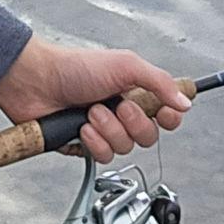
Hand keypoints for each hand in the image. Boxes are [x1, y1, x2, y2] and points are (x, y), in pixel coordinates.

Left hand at [0, 34, 189, 162]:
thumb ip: (160, 82)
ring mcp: (104, 130)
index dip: (169, 117)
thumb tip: (185, 102)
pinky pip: (102, 158)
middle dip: (132, 123)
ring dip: (108, 131)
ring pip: (124, 149)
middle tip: (115, 106)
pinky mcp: (85, 146)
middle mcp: (122, 112)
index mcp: (135, 91)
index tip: (163, 113)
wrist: (37, 82)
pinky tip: (81, 128)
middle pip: (148, 136)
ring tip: (90, 113)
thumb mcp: (125, 65)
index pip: (166, 113)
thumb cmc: (76, 67)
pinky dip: (92, 143)